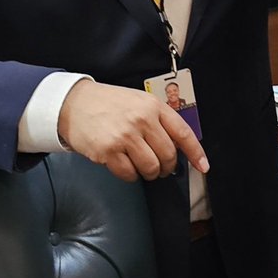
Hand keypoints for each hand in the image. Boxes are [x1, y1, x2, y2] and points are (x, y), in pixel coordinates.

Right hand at [57, 79, 209, 182]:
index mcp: (153, 106)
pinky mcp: (108, 151)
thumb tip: (177, 148)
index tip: (203, 167)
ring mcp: (125, 136)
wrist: (73, 103)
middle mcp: (141, 120)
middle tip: (160, 168)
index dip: (195, 153)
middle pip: (168, 155)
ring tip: (140, 165)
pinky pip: (129, 174)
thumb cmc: (108, 104)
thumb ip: (158, 120)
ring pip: (151, 168)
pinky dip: (130, 175)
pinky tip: (124, 165)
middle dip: (166, 167)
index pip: (183, 133)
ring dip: (149, 173)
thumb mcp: (138, 102)